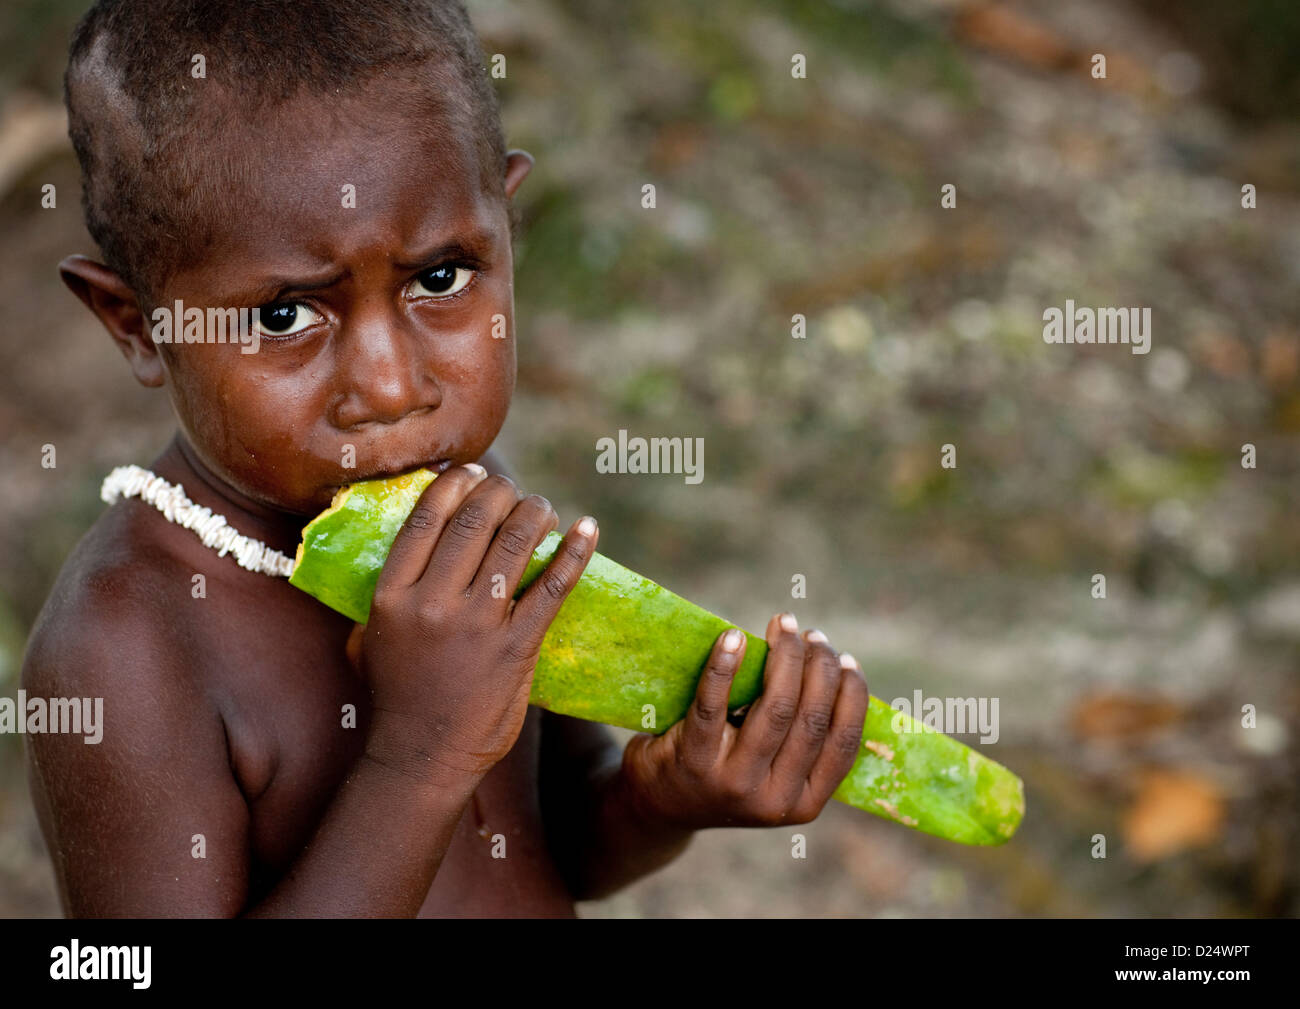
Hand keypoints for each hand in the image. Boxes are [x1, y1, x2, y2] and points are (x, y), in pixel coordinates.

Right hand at [359, 464, 596, 781]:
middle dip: (500, 492)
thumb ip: (383, 591)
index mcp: (392, 595)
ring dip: (536, 513)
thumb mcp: (371, 636)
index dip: (455, 484)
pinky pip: (552, 587)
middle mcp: (433, 602)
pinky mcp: (517, 647)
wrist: (422, 757)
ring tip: (543, 508)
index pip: (426, 517)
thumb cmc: (396, 695)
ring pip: (515, 543)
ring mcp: (477, 624)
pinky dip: (574, 552)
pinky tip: (587, 528)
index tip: (473, 473)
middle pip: (474, 520)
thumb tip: (406, 542)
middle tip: (512, 490)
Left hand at [620, 614, 867, 829]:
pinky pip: (714, 703)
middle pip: (811, 718)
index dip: (852, 695)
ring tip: (784, 625)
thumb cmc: (728, 772)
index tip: (848, 660)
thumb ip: (802, 740)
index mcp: (804, 803)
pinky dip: (725, 664)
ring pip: (774, 708)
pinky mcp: (693, 760)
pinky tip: (732, 637)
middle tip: (813, 635)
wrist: (660, 803)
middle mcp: (773, 798)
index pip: (843, 742)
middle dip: (820, 666)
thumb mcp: (774, 774)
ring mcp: (732, 781)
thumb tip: (833, 668)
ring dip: (785, 656)